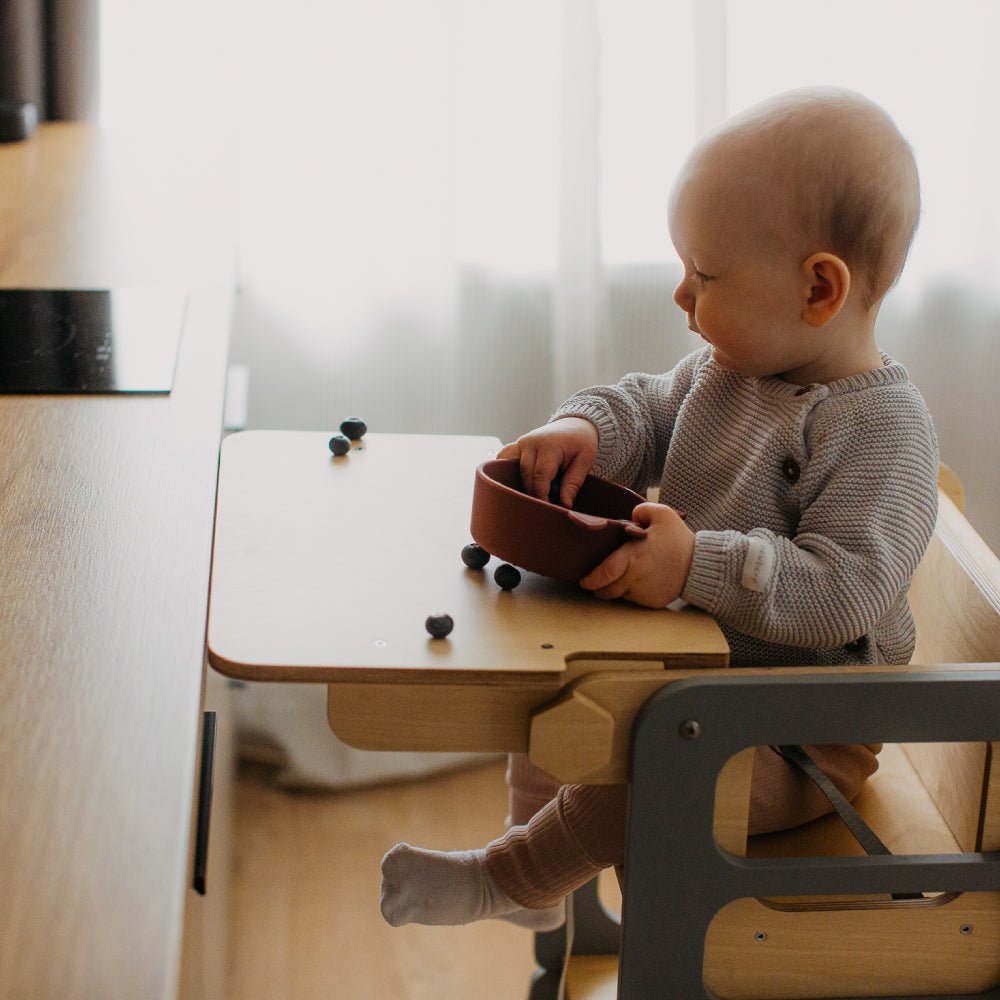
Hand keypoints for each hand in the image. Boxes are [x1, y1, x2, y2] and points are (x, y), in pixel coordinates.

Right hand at [496, 417, 598, 506]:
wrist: (574, 425)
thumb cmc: (581, 443)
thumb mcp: (584, 461)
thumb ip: (573, 483)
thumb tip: (564, 505)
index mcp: (549, 445)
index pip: (540, 476)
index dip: (541, 495)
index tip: (547, 509)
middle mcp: (531, 442)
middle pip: (525, 476)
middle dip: (532, 494)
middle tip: (542, 508)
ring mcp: (520, 443)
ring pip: (510, 469)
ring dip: (518, 485)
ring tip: (529, 497)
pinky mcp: (515, 446)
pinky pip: (503, 460)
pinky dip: (505, 472)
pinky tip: (515, 485)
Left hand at [579, 503, 694, 607]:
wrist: (701, 565)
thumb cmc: (679, 539)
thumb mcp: (662, 514)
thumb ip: (641, 509)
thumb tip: (630, 516)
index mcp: (632, 558)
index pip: (603, 574)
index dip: (590, 580)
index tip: (584, 581)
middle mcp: (635, 579)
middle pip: (607, 591)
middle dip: (599, 588)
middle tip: (595, 582)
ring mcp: (644, 593)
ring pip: (620, 596)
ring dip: (616, 589)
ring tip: (619, 579)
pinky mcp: (653, 602)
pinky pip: (635, 600)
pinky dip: (632, 594)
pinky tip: (638, 582)